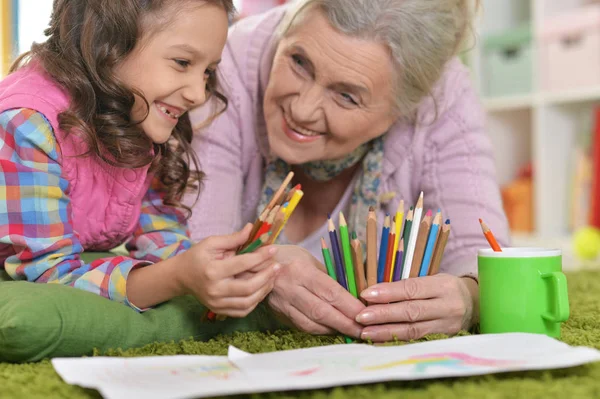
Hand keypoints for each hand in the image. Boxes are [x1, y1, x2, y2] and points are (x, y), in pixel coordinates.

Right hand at [176, 224, 280, 317]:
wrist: (181, 276)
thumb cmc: (197, 256)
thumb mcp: (211, 243)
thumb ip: (233, 238)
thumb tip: (252, 228)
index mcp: (213, 271)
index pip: (242, 264)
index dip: (260, 256)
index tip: (273, 249)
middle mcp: (215, 290)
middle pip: (248, 287)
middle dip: (266, 276)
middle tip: (277, 266)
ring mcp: (217, 303)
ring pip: (248, 302)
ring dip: (264, 290)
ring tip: (272, 278)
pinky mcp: (219, 310)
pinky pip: (243, 311)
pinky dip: (255, 301)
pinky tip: (261, 289)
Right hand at [266, 245, 364, 337]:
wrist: (256, 264)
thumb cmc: (289, 257)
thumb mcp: (310, 259)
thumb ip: (329, 277)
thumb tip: (354, 294)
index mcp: (300, 270)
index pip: (329, 291)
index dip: (349, 305)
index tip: (364, 313)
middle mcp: (290, 288)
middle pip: (321, 311)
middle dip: (344, 323)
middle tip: (362, 330)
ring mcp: (282, 303)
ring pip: (310, 323)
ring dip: (333, 329)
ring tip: (350, 332)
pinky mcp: (278, 314)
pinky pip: (302, 326)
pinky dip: (319, 330)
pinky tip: (332, 329)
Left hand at [355, 274, 477, 342]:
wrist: (476, 304)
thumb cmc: (445, 288)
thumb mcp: (433, 279)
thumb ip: (409, 286)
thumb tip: (375, 292)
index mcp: (442, 286)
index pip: (412, 289)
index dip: (388, 292)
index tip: (366, 294)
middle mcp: (447, 306)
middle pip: (411, 311)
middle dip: (383, 314)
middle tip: (361, 317)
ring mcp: (446, 325)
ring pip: (413, 330)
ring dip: (386, 332)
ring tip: (365, 333)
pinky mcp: (444, 339)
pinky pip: (417, 341)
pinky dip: (396, 341)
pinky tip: (380, 342)